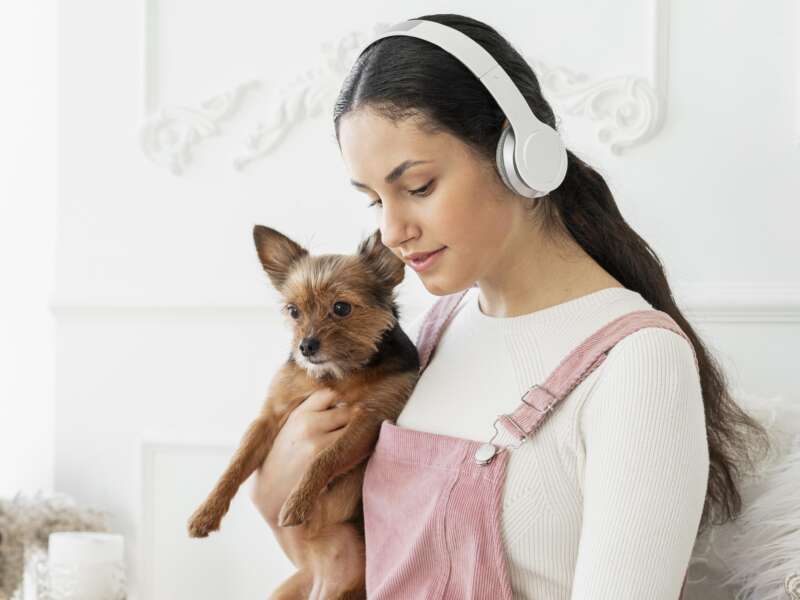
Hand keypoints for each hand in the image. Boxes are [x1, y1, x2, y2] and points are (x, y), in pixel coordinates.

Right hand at [250, 388, 351, 561]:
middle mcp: (306, 423)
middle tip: (355, 429)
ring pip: (351, 427)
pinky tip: (357, 453)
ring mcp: (316, 441)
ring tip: (355, 443)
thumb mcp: (291, 430)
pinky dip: (358, 449)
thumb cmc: (285, 460)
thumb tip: (346, 402)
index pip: (329, 394)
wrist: (272, 494)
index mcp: (298, 414)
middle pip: (345, 410)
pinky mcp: (324, 460)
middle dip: (351, 419)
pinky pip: (352, 447)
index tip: (342, 412)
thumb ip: (312, 413)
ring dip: (357, 434)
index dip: (339, 402)